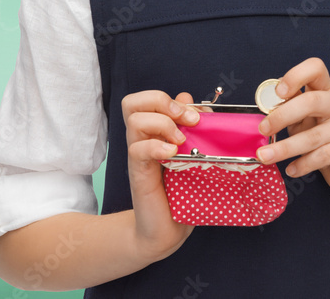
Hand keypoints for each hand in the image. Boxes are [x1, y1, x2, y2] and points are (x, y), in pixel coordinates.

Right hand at [122, 90, 198, 262]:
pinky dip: (156, 146)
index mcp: (153, 132)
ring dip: (162, 123)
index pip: (147, 99)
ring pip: (134, 120)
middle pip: (133, 102)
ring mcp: (138, 155)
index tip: (196, 116)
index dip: (171, 100)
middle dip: (161, 101)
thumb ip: (193, 128)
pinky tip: (172, 155)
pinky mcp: (139, 174)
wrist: (166, 230)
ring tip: (181, 141)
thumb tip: (193, 101)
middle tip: (185, 120)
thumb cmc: (181, 192)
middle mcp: (142, 139)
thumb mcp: (193, 156)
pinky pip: (137, 149)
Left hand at [255, 57, 329, 195]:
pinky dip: (303, 163)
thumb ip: (290, 111)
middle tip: (263, 130)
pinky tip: (291, 169)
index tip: (278, 93)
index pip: (316, 69)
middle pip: (312, 101)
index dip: (295, 76)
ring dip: (285, 147)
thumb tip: (265, 109)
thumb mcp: (305, 120)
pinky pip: (323, 156)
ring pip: (314, 135)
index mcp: (327, 89)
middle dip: (282, 115)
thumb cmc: (323, 139)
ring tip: (265, 156)